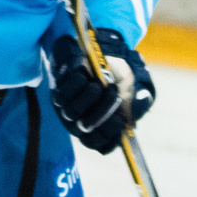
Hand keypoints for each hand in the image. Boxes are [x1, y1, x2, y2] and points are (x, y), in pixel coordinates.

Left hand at [43, 27, 154, 152]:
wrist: (103, 52)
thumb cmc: (119, 75)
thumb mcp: (135, 88)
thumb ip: (138, 104)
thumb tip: (132, 121)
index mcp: (101, 127)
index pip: (100, 144)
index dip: (109, 135)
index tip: (121, 119)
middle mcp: (81, 122)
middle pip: (86, 128)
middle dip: (102, 112)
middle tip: (115, 94)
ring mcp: (67, 108)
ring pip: (72, 113)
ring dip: (89, 97)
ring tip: (100, 83)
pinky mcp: (59, 90)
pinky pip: (64, 92)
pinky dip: (77, 82)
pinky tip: (86, 73)